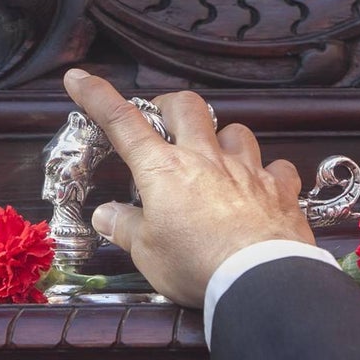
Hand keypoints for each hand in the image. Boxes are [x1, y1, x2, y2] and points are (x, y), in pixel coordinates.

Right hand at [62, 70, 314, 307]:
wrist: (259, 279)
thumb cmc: (196, 264)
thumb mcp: (147, 252)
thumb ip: (126, 228)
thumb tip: (105, 215)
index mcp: (163, 170)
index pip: (123, 122)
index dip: (98, 97)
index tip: (79, 79)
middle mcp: (206, 159)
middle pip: (186, 107)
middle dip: (170, 106)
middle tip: (164, 123)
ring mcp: (247, 170)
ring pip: (236, 131)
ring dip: (223, 137)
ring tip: (217, 156)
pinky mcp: (279, 190)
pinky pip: (277, 167)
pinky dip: (269, 173)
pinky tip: (265, 185)